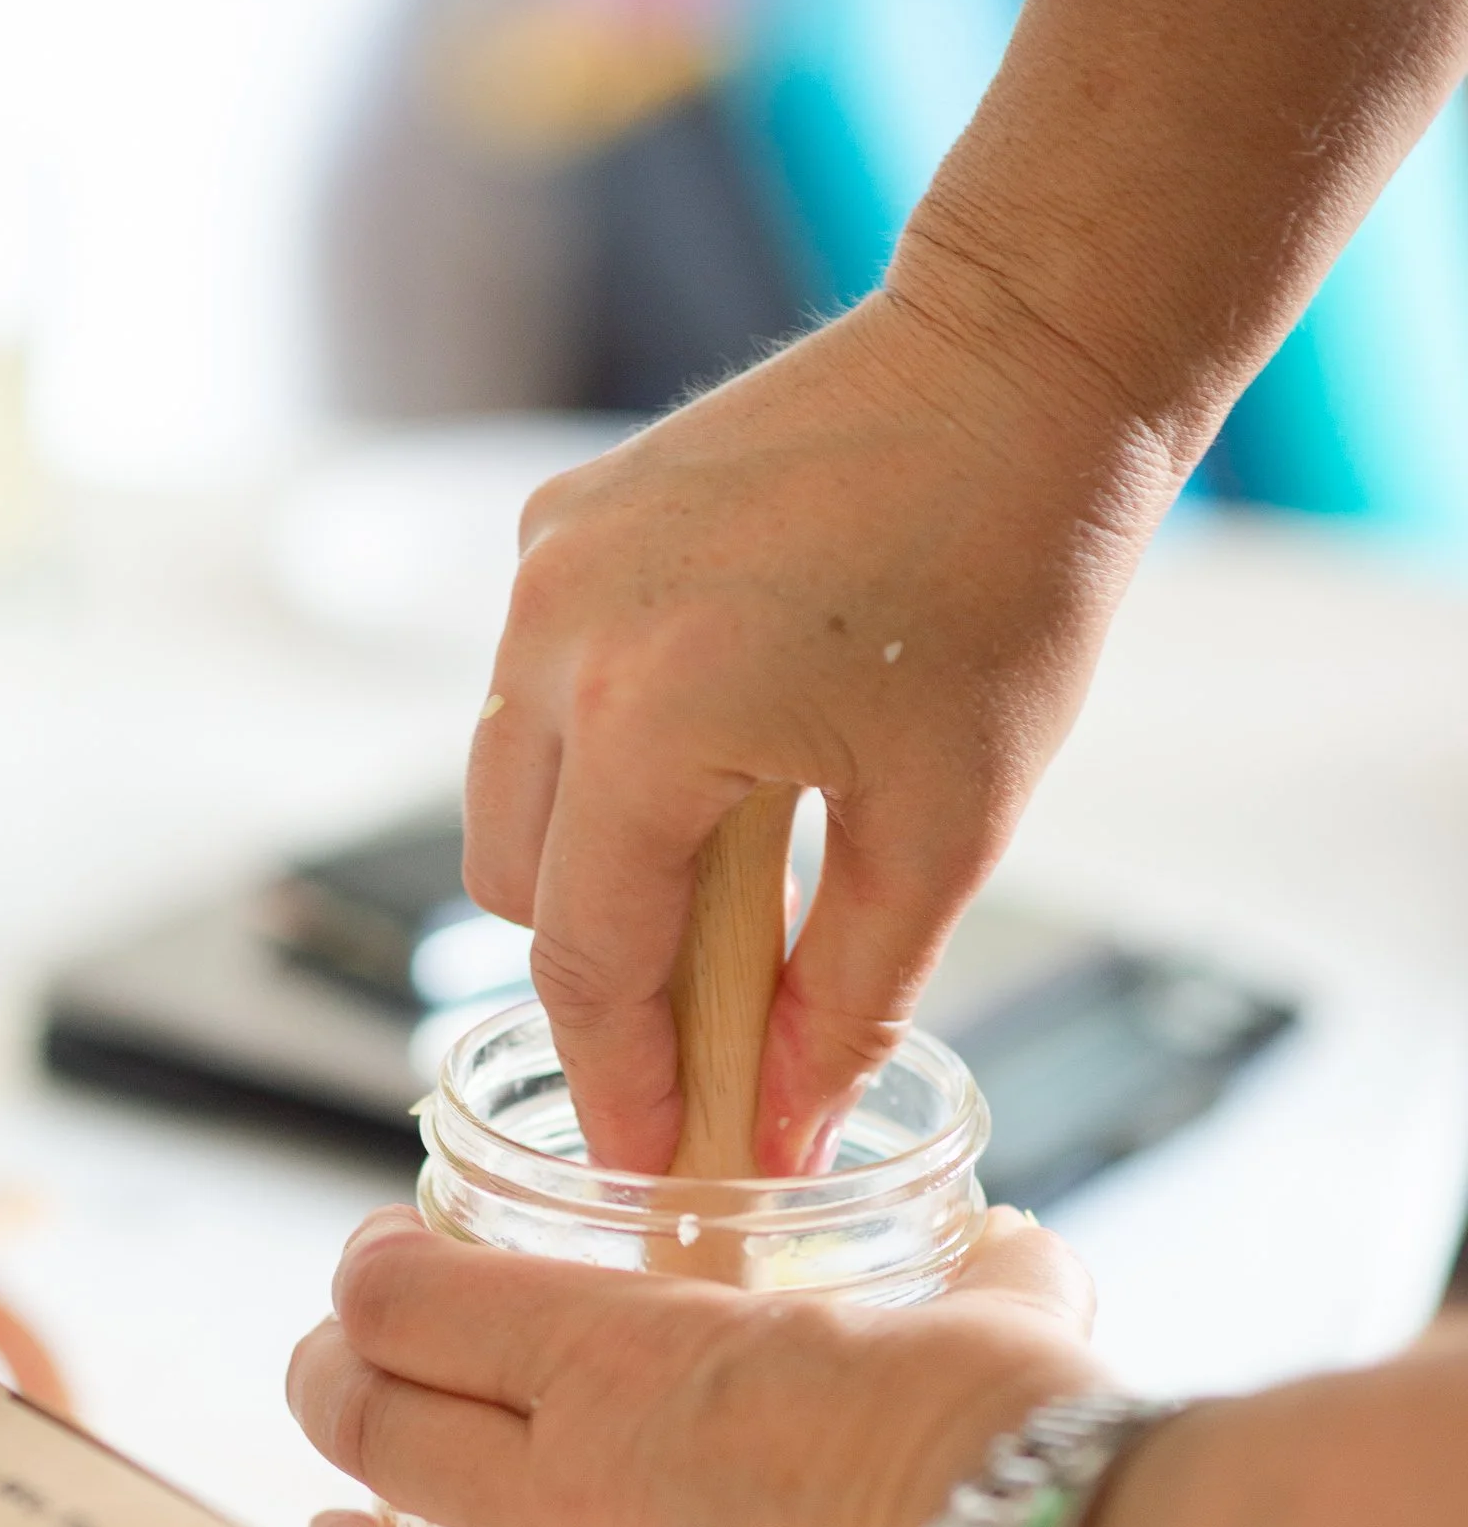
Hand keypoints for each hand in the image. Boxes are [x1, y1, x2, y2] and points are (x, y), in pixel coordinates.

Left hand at [289, 1205, 1098, 1526]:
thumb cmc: (1018, 1443)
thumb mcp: (995, 1313)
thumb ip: (976, 1281)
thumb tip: (1013, 1255)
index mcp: (623, 1368)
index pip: (428, 1305)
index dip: (376, 1278)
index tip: (368, 1270)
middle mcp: (575, 1511)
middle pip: (383, 1436)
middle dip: (333, 1392)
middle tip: (328, 1378)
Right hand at [465, 271, 1177, 1176]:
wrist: (1019, 361)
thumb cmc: (1009, 577)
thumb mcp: (944, 827)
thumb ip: (843, 1002)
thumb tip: (778, 1135)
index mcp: (649, 718)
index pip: (588, 962)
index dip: (619, 1085)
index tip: (651, 1165)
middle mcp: (559, 636)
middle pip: (516, 890)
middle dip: (602, 978)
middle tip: (710, 1033)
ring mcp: (545, 567)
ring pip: (506, 793)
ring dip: (589, 866)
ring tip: (725, 887)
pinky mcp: (560, 522)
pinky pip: (532, 689)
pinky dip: (595, 756)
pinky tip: (713, 753)